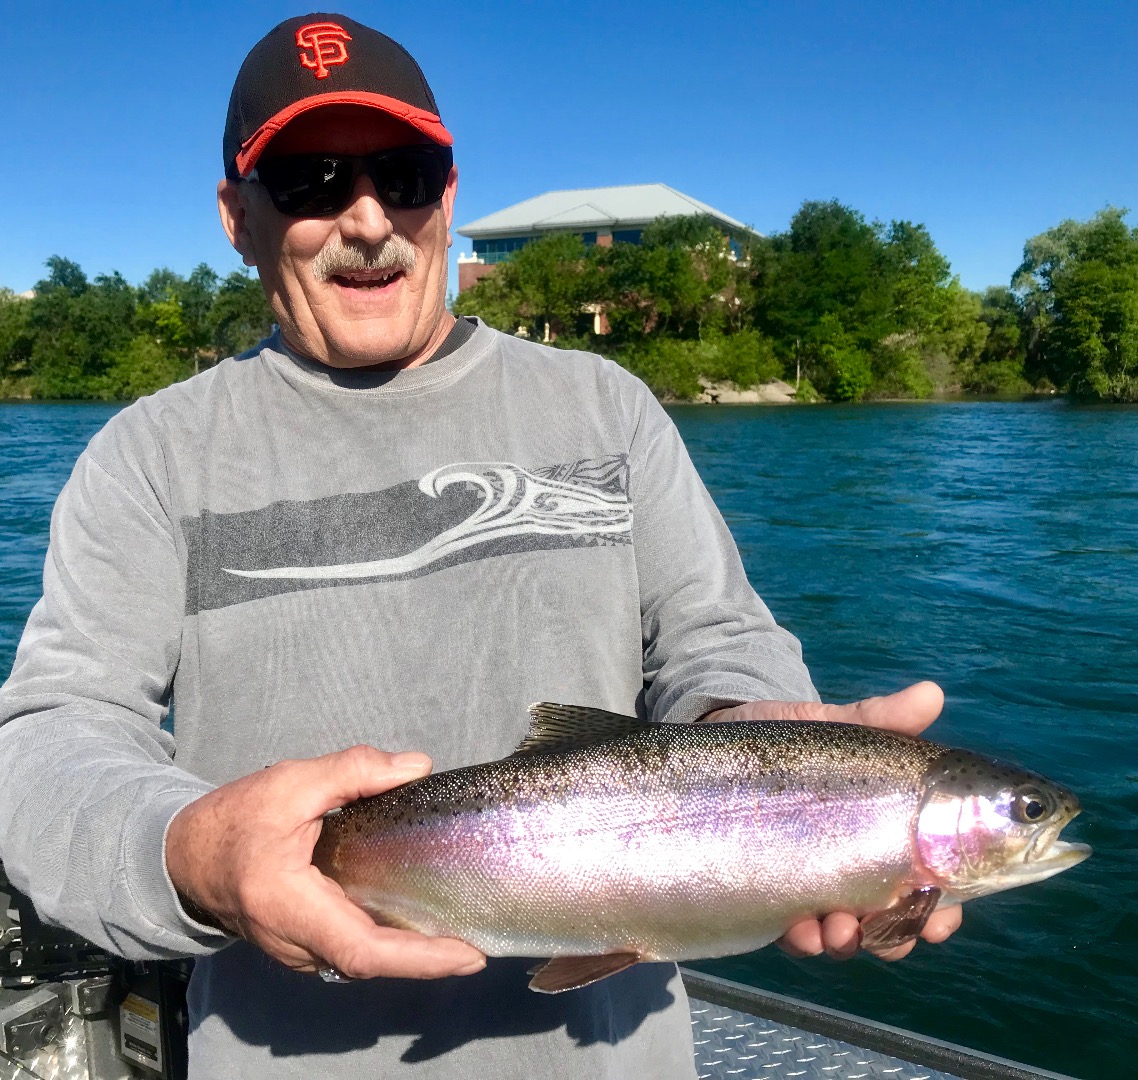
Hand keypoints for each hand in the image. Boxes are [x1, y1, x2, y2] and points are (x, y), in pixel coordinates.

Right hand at [165, 746, 485, 980]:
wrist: (185, 856)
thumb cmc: (234, 820)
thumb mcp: (291, 782)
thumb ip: (355, 771)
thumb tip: (417, 767)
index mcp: (290, 905)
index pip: (362, 950)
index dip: (419, 959)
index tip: (466, 955)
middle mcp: (296, 943)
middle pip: (372, 961)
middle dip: (430, 957)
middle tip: (482, 935)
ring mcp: (299, 951)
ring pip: (364, 960)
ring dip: (414, 951)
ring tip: (463, 926)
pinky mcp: (305, 944)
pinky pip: (354, 949)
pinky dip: (392, 942)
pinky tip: (423, 920)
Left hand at [702, 681, 962, 960]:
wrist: (721, 735)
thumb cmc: (789, 736)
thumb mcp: (831, 725)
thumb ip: (878, 719)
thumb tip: (931, 694)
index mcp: (883, 835)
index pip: (929, 885)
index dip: (943, 909)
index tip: (942, 916)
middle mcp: (854, 869)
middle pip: (892, 923)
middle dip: (895, 938)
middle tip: (886, 931)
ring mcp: (813, 884)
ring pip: (844, 934)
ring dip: (847, 941)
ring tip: (838, 930)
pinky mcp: (770, 891)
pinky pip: (792, 930)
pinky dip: (802, 938)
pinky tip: (798, 929)